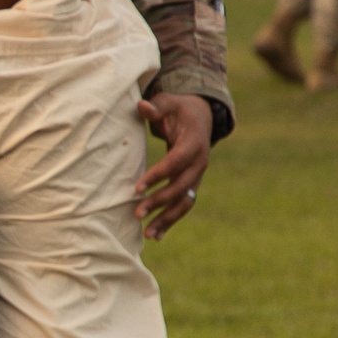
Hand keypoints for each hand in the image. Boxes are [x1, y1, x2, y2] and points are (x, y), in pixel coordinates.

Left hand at [135, 93, 211, 240]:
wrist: (202, 117)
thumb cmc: (179, 109)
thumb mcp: (168, 103)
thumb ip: (155, 107)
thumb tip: (141, 107)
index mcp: (194, 143)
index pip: (175, 162)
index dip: (157, 176)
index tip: (137, 188)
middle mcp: (200, 163)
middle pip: (179, 187)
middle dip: (158, 201)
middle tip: (136, 213)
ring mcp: (198, 176)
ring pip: (184, 202)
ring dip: (167, 219)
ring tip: (148, 234)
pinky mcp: (193, 184)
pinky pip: (184, 205)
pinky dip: (171, 220)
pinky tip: (156, 235)